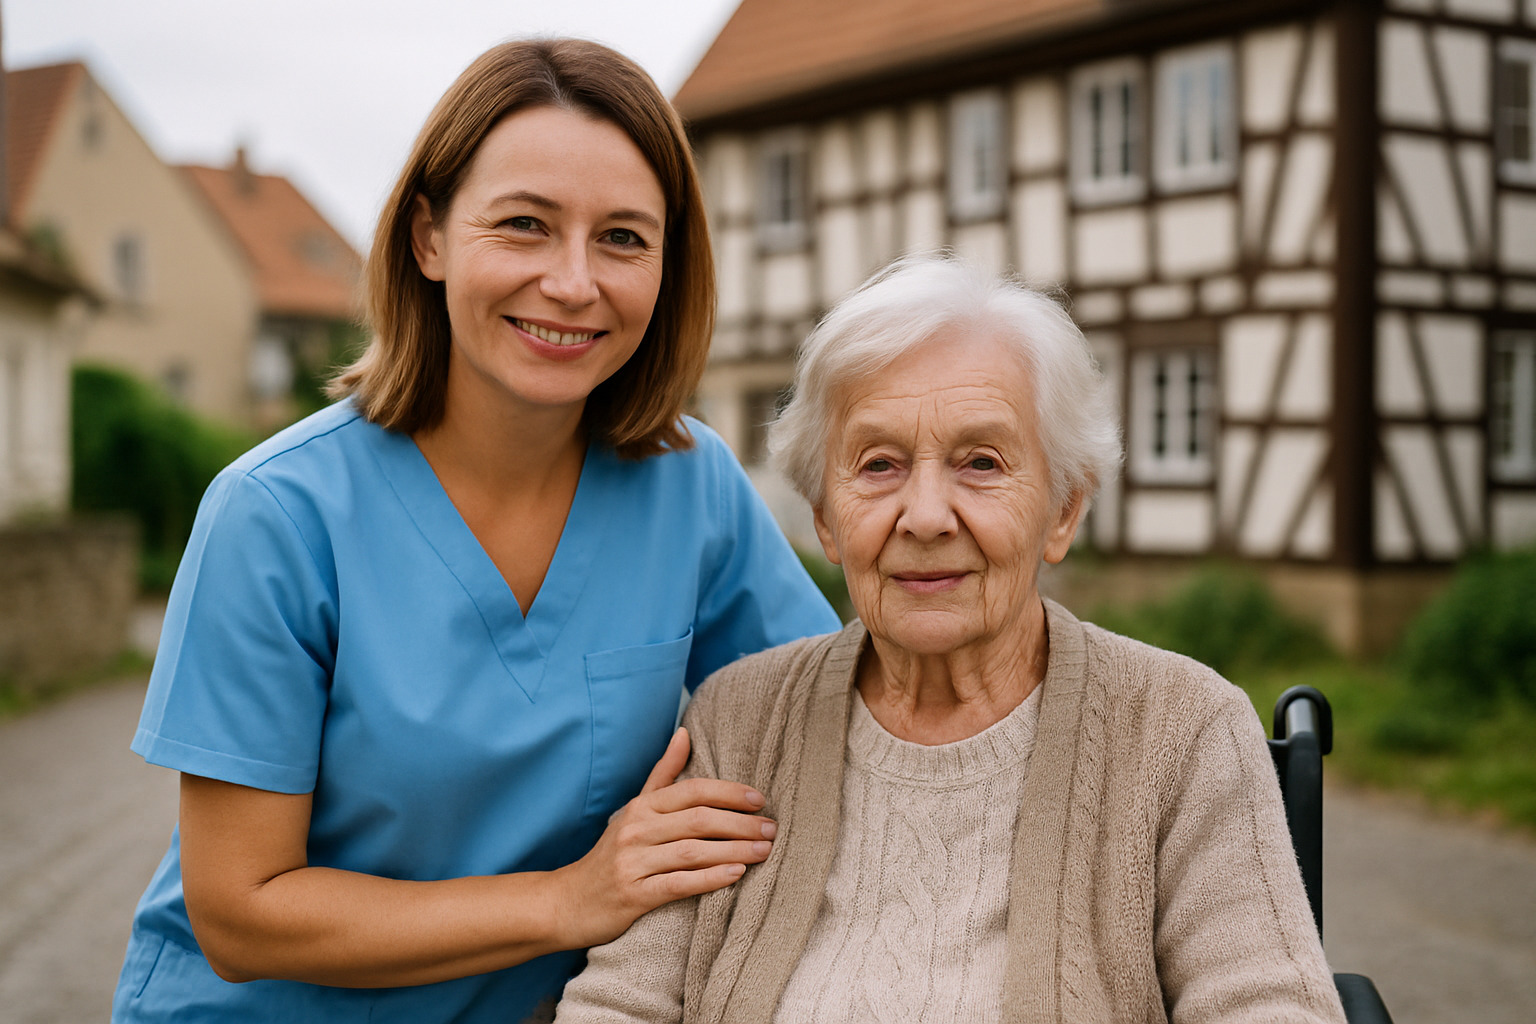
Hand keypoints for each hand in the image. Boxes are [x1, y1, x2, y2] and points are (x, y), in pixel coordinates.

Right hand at [553, 728, 775, 947]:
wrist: (569, 901)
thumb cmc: (612, 854)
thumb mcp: (635, 809)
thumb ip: (662, 774)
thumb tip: (684, 732)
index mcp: (642, 806)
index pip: (692, 790)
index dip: (729, 793)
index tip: (760, 800)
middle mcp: (636, 829)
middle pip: (698, 819)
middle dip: (740, 823)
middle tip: (772, 829)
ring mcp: (633, 862)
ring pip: (693, 851)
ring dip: (734, 850)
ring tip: (764, 852)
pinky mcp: (633, 894)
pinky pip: (678, 884)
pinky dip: (709, 878)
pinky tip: (735, 875)